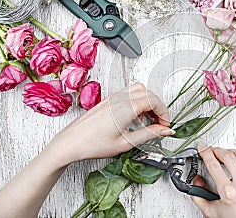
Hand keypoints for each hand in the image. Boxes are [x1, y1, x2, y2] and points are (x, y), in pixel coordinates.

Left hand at [47, 83, 173, 166]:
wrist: (70, 143)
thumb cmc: (92, 144)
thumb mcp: (126, 142)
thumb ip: (149, 134)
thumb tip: (165, 130)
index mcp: (126, 107)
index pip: (155, 100)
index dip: (164, 113)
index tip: (165, 125)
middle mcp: (120, 99)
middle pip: (149, 93)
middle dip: (158, 108)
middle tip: (159, 124)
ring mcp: (113, 98)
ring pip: (139, 91)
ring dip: (148, 103)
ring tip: (147, 121)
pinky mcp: (108, 100)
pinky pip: (129, 94)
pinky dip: (137, 103)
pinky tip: (134, 119)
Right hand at [191, 144, 235, 217]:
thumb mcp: (214, 213)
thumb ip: (200, 197)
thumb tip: (195, 182)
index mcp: (230, 193)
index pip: (213, 164)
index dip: (205, 152)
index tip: (202, 147)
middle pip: (228, 156)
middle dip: (217, 150)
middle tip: (213, 151)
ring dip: (231, 151)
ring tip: (227, 155)